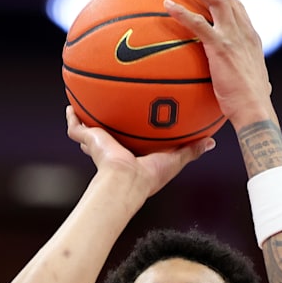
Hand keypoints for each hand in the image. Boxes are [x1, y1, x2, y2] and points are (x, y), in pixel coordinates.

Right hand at [66, 106, 214, 197]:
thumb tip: (212, 141)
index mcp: (132, 154)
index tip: (138, 120)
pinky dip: (72, 117)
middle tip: (111, 109)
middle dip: (109, 124)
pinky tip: (70, 105)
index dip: (134, 131)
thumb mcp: (175, 159)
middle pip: (109, 135)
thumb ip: (191, 149)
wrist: (126, 179)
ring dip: (87, 119)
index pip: (132, 141)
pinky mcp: (89, 140)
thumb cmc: (150, 175)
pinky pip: (75, 127)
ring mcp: (99, 145)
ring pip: (89, 131)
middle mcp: (114, 150)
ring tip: (85, 103)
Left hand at [165, 0, 276, 130]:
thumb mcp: (250, 84)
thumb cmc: (250, 104)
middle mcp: (244, 32)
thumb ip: (241, 76)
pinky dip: (182, 12)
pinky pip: (198, 24)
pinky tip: (167, 6)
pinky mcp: (221, 47)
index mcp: (250, 38)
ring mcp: (233, 37)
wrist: (255, 110)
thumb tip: (239, 85)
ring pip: (215, 0)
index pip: (236, 7)